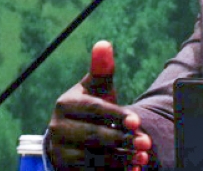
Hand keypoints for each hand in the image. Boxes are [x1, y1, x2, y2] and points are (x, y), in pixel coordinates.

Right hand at [47, 41, 152, 169]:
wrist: (71, 137)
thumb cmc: (90, 108)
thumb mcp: (95, 89)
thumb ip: (101, 70)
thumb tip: (104, 43)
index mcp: (65, 104)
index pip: (94, 109)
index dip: (116, 115)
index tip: (137, 121)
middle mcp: (57, 128)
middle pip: (93, 136)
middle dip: (122, 140)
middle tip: (145, 142)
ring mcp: (60, 151)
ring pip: (93, 158)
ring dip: (120, 158)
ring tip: (141, 156)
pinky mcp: (66, 169)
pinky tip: (131, 168)